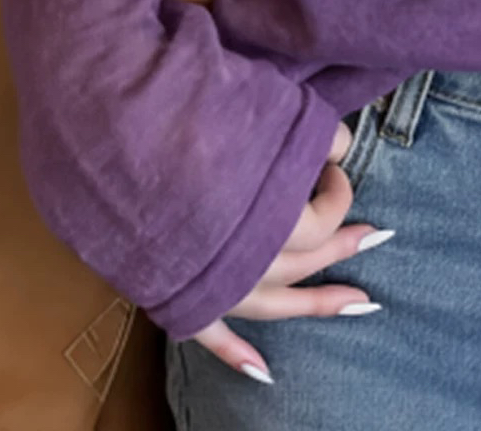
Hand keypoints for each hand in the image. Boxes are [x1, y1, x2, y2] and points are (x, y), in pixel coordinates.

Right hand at [189, 118, 384, 381]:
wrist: (107, 134)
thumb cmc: (182, 111)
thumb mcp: (253, 106)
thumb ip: (298, 128)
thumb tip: (337, 146)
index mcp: (253, 212)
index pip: (318, 221)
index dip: (336, 190)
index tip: (330, 160)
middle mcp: (233, 254)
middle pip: (302, 261)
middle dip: (341, 244)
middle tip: (374, 233)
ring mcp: (205, 280)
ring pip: (271, 303)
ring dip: (316, 303)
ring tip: (361, 303)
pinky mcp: (175, 292)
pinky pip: (207, 333)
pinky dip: (234, 353)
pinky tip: (263, 373)